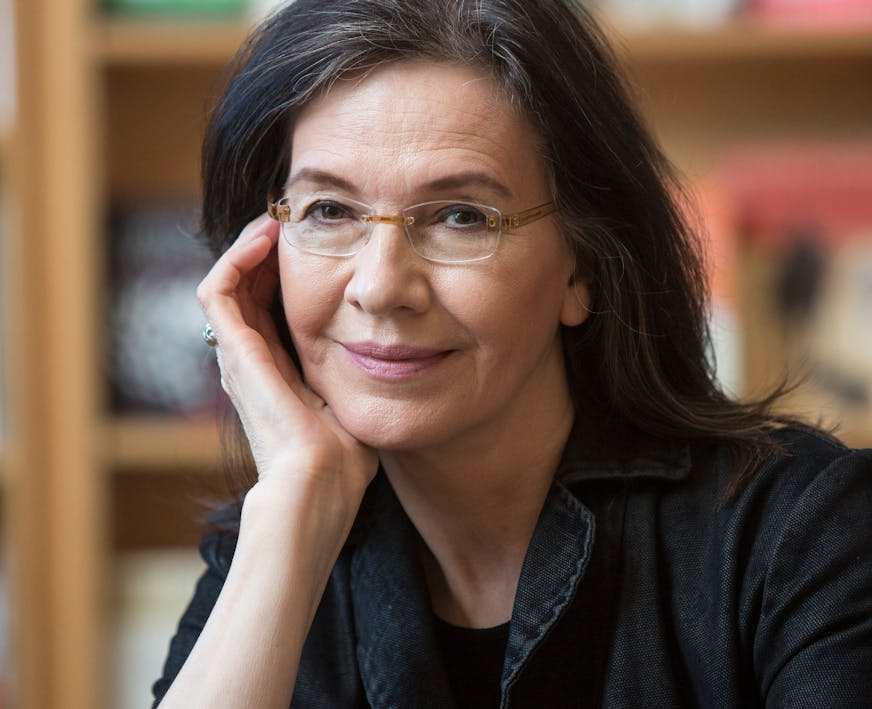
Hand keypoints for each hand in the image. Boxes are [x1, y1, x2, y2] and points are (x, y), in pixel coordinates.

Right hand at [196, 213, 377, 518]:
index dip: (284, 272)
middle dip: (266, 253)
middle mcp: (250, 360)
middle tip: (293, 222)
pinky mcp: (234, 352)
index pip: (269, 307)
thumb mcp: (352, 402)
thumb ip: (356, 377)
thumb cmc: (342, 459)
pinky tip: (267, 237)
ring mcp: (237, 356)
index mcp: (275, 371)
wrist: (320, 484)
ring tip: (277, 221)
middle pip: (246, 289)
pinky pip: (218, 289)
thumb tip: (389, 357)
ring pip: (226, 282)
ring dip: (248, 247)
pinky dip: (236, 257)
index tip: (315, 243)